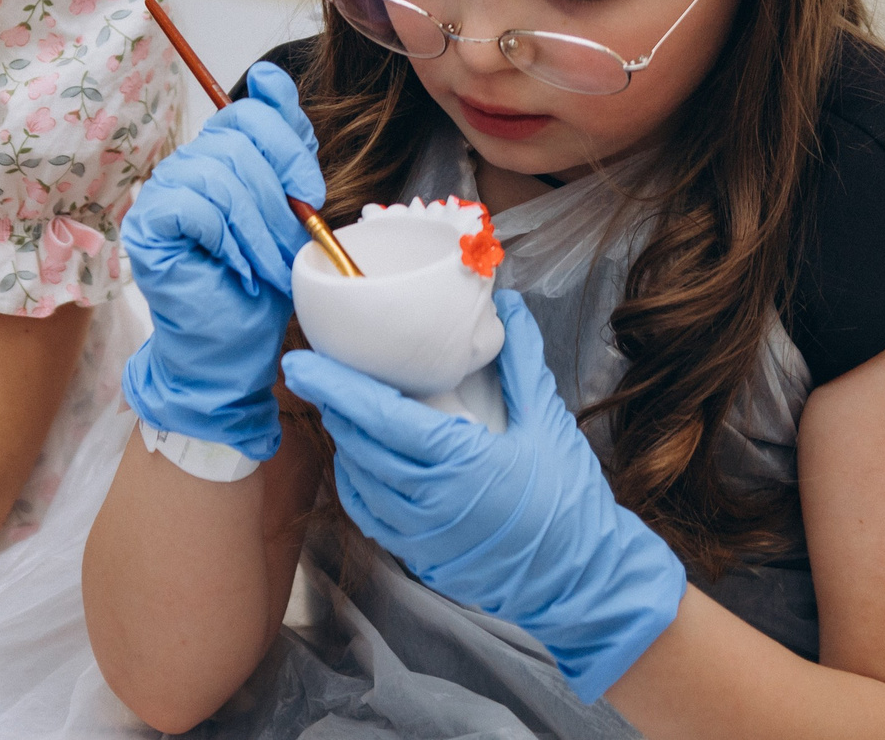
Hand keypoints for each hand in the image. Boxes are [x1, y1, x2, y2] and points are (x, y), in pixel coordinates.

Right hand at [117, 62, 320, 460]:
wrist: (231, 349)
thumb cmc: (259, 285)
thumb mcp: (290, 209)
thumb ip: (285, 148)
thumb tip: (270, 76)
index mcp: (220, 153)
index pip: (251, 112)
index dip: (289, 146)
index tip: (312, 192)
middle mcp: (186, 163)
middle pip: (239, 143)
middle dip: (279, 201)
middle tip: (292, 247)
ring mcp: (161, 191)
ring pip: (220, 175)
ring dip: (258, 229)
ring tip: (269, 267)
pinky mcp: (147, 223)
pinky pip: (194, 205)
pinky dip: (226, 238)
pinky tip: (234, 266)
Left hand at [281, 290, 687, 701]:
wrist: (584, 581)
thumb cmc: (570, 501)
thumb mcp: (550, 424)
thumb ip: (521, 361)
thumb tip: (506, 304)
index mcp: (457, 461)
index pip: (377, 416)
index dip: (334, 387)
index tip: (299, 363)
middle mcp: (428, 500)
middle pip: (357, 442)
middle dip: (330, 404)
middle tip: (315, 372)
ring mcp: (419, 533)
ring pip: (357, 477)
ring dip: (344, 440)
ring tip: (339, 407)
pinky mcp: (418, 555)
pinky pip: (368, 513)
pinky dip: (356, 481)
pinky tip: (359, 459)